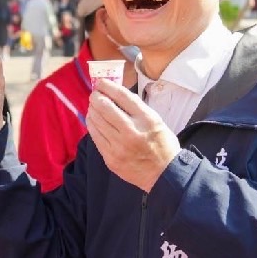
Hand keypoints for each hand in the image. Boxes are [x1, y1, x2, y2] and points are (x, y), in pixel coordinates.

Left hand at [85, 78, 180, 192]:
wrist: (164, 174)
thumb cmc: (162, 145)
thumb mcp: (157, 121)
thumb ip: (138, 109)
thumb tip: (116, 94)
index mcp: (147, 120)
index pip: (123, 96)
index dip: (108, 86)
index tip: (101, 82)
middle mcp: (132, 131)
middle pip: (106, 107)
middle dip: (96, 97)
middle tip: (95, 94)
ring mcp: (119, 146)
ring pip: (97, 120)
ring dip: (93, 109)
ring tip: (93, 106)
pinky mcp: (111, 158)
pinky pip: (95, 136)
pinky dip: (91, 124)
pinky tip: (92, 119)